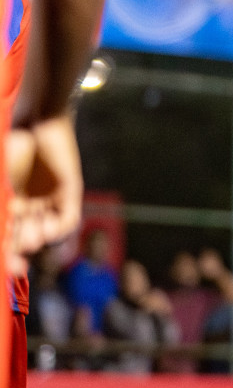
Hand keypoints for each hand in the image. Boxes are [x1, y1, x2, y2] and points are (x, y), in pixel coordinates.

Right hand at [8, 117, 82, 270]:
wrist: (35, 119)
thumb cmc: (10, 146)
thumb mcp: (4, 182)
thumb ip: (6, 205)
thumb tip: (8, 218)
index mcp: (8, 202)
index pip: (7, 235)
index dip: (7, 255)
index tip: (11, 267)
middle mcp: (27, 204)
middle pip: (24, 239)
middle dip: (19, 253)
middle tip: (17, 265)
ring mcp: (49, 199)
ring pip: (45, 232)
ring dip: (37, 239)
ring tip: (30, 236)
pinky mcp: (69, 191)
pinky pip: (67, 220)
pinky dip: (59, 229)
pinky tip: (48, 225)